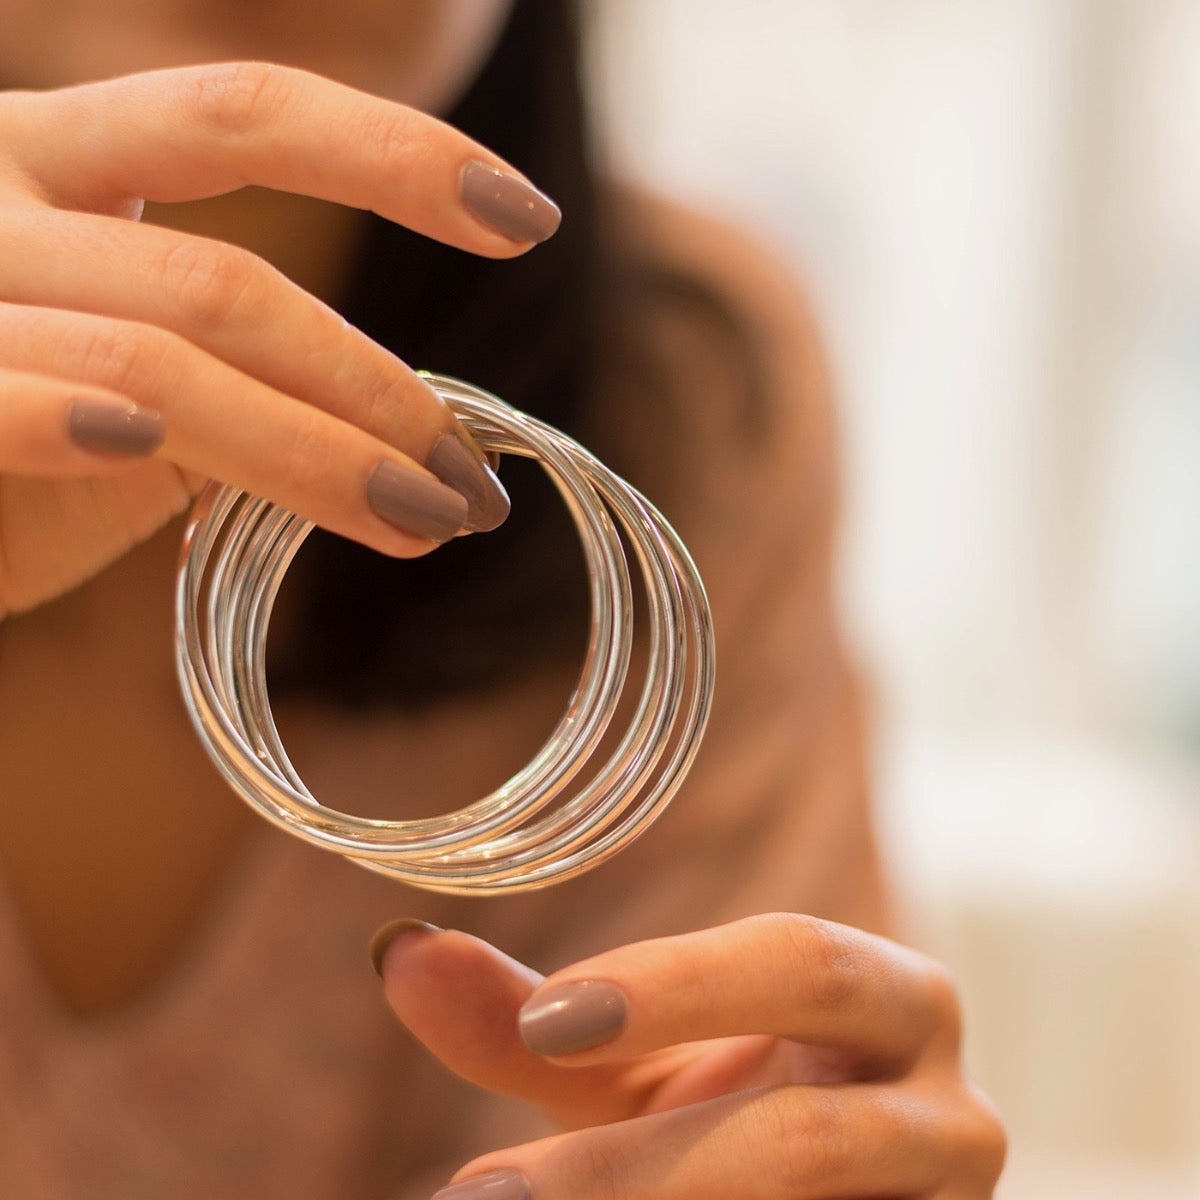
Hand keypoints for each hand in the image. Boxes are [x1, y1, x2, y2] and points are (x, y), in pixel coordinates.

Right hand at [0, 62, 558, 614]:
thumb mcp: (120, 386)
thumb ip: (231, 376)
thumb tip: (387, 422)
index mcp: (56, 164)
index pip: (241, 115)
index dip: (393, 151)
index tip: (528, 217)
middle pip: (228, 278)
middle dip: (377, 389)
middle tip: (472, 489)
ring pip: (161, 357)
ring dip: (316, 453)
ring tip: (421, 524)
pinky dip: (66, 420)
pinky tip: (140, 443)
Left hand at [376, 913, 1005, 1198]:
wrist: (851, 1198)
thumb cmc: (734, 1115)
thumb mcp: (644, 1064)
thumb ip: (534, 1020)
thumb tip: (402, 952)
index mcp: (891, 1000)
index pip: (799, 964)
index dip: (676, 985)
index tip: (547, 1017)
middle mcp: (949, 1115)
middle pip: (804, 1141)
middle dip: (635, 1176)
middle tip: (478, 1199)